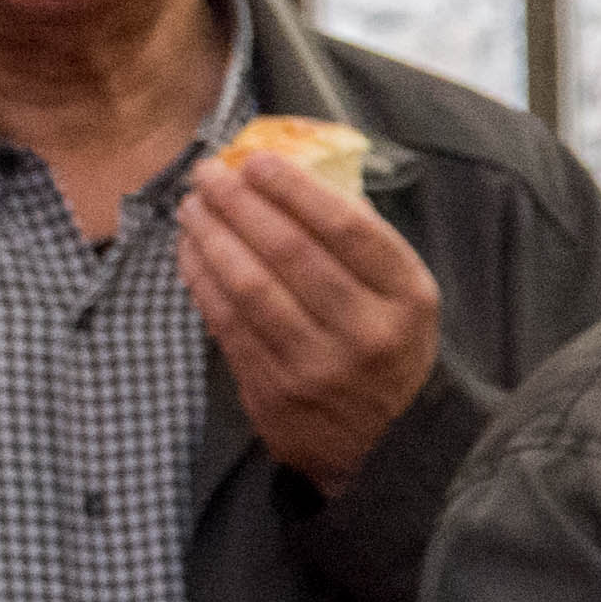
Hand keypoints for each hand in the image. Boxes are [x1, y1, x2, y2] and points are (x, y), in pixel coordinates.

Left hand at [179, 146, 445, 494]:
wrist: (385, 441)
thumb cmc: (388, 348)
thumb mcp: (404, 297)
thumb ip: (364, 245)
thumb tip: (296, 177)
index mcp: (407, 298)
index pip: (347, 229)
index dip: (294, 189)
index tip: (256, 160)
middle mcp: (367, 332)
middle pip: (290, 251)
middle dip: (240, 203)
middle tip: (210, 173)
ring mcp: (318, 366)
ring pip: (249, 286)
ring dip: (211, 237)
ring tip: (193, 206)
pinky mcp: (274, 389)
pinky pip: (226, 322)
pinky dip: (202, 278)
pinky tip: (192, 250)